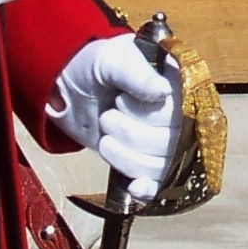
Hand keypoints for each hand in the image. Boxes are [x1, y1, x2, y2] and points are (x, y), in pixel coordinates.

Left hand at [52, 31, 177, 201]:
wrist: (65, 86)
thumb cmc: (94, 66)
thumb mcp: (112, 60)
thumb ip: (136, 74)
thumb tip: (164, 93)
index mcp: (180, 85)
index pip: (182, 113)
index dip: (151, 115)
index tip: (121, 100)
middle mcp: (180, 115)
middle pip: (173, 143)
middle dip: (133, 134)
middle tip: (108, 116)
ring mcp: (164, 141)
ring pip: (162, 166)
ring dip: (129, 157)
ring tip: (106, 138)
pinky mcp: (146, 162)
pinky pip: (157, 184)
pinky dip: (147, 188)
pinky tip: (135, 187)